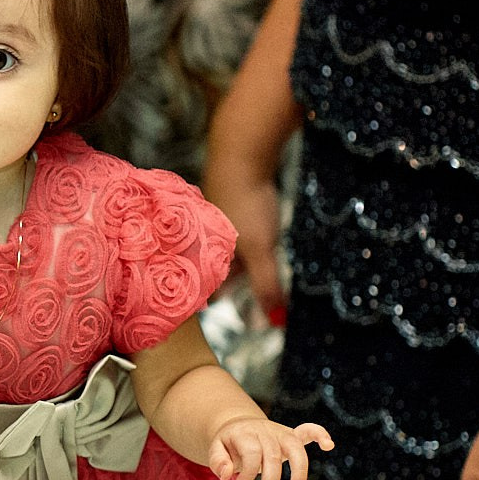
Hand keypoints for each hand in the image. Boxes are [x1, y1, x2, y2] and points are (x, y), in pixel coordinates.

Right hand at [202, 157, 285, 326]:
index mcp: (201, 257)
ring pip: (226, 258)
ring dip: (242, 269)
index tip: (234, 322)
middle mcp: (201, 245)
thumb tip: (277, 323)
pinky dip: (246, 248)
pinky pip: (234, 240)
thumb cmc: (245, 204)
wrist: (243, 156)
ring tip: (258, 279)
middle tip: (255, 304)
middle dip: (233, 291)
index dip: (218, 308)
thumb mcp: (261, 251)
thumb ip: (267, 287)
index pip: (204, 294)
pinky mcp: (226, 213)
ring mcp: (212, 228)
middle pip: (216, 278)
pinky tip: (258, 245)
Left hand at [209, 416, 333, 479]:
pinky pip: (307, 431)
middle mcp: (265, 430)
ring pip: (295, 449)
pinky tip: (329, 444)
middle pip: (272, 457)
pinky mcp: (291, 435)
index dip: (248, 472)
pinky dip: (319, 434)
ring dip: (298, 472)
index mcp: (245, 433)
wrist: (238, 427)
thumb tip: (227, 474)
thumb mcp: (216, 449)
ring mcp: (280, 431)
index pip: (253, 453)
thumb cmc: (229, 444)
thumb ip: (218, 461)